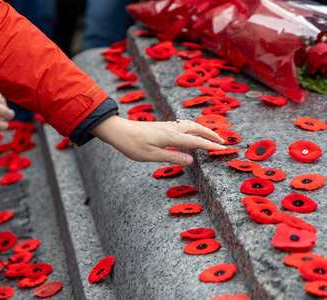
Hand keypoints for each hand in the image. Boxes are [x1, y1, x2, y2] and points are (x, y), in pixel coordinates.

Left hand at [91, 115, 225, 164]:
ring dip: (203, 129)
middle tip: (223, 141)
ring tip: (212, 136)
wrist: (118, 130)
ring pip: (190, 125)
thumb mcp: (151, 155)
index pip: (196, 141)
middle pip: (196, 128)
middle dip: (211, 134)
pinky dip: (193, 128)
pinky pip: (183, 125)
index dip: (210, 145)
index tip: (224, 148)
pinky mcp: (162, 126)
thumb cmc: (132, 144)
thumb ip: (172, 157)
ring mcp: (167, 125)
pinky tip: (192, 132)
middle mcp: (171, 128)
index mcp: (171, 136)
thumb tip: (191, 160)